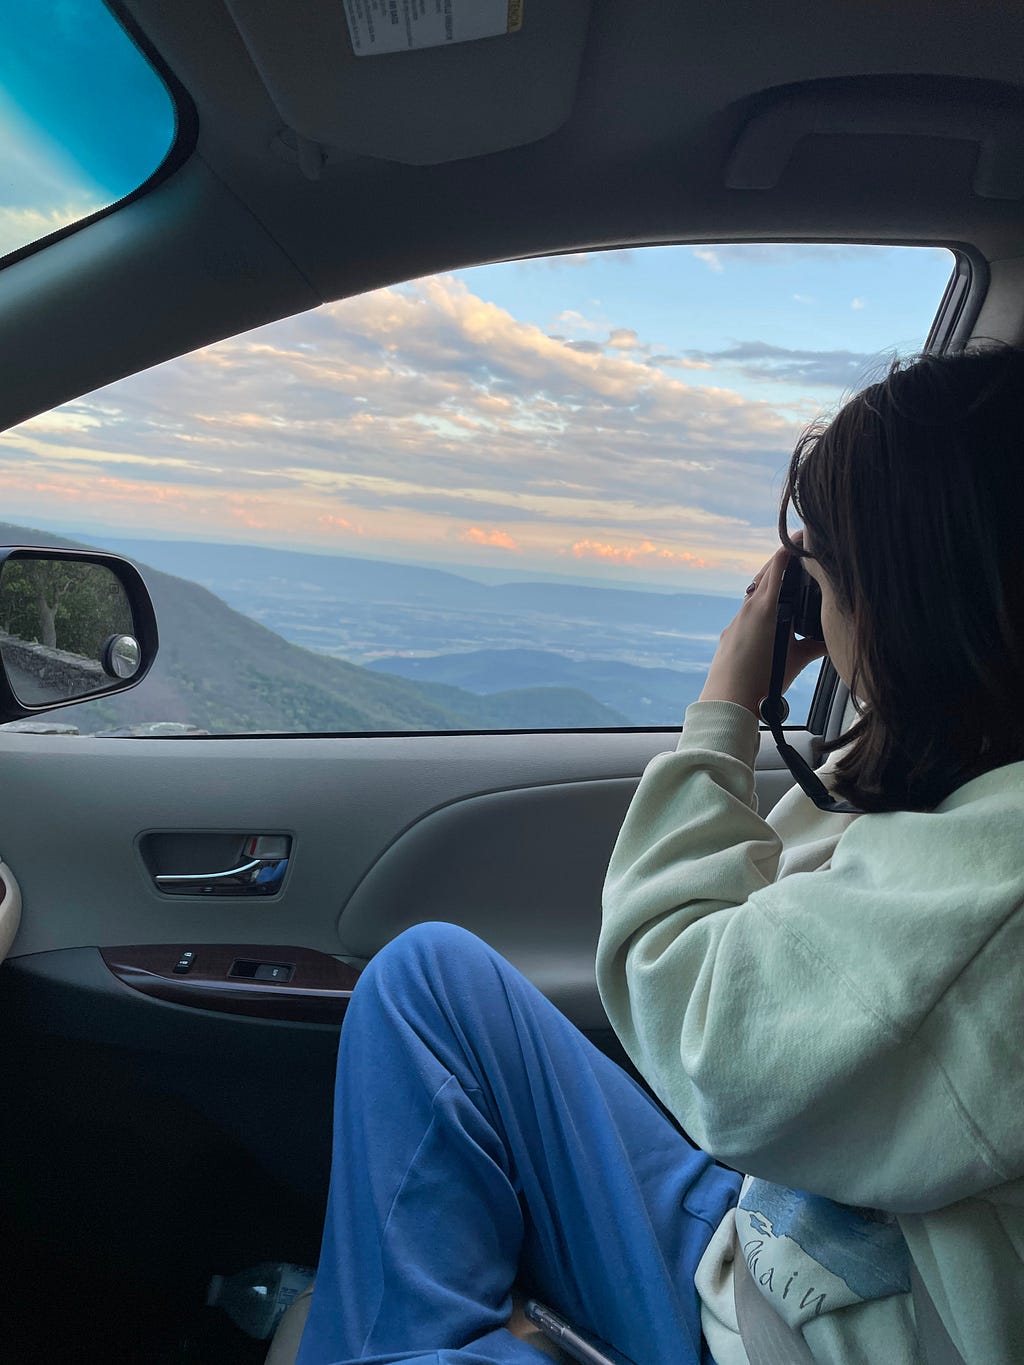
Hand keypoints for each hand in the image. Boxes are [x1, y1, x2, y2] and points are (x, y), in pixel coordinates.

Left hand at [698, 545, 826, 715]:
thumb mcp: (796, 659)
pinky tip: (770, 613)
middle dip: (781, 562)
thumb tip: (839, 638)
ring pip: (755, 593)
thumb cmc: (764, 680)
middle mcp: (749, 607)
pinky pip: (747, 612)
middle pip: (765, 574)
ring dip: (769, 584)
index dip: (792, 547)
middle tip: (798, 551)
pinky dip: (760, 606)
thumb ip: (818, 644)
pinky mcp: (729, 633)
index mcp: (766, 606)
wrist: (729, 700)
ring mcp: (736, 620)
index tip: (805, 534)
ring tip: (787, 581)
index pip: (779, 565)